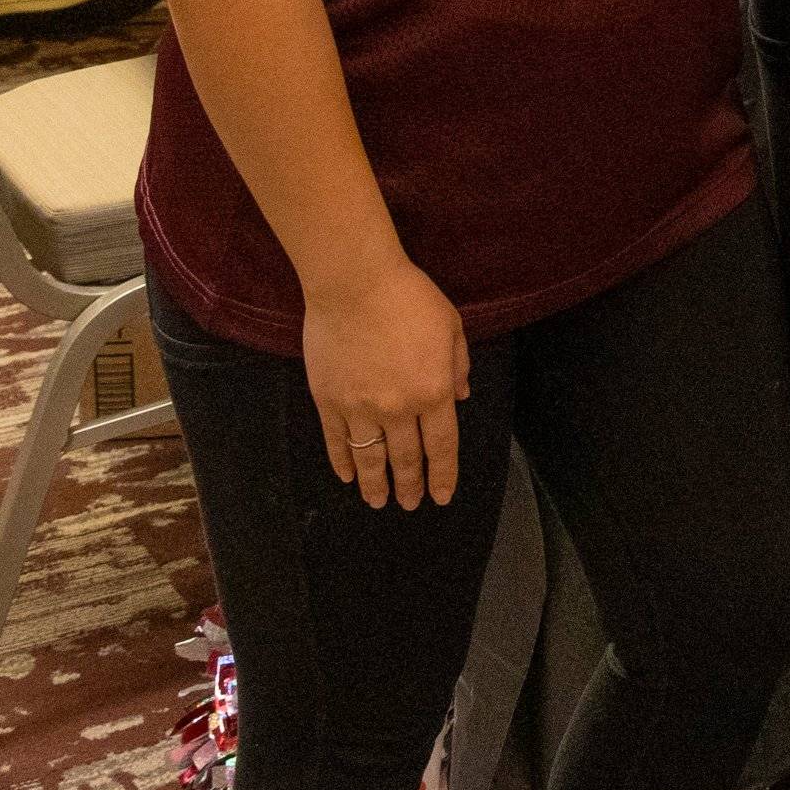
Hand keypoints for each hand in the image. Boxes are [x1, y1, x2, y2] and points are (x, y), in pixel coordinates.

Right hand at [302, 255, 470, 508]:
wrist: (355, 284)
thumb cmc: (410, 298)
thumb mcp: (451, 327)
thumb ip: (457, 366)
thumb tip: (460, 398)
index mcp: (433, 392)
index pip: (441, 446)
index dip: (442, 475)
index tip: (441, 496)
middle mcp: (398, 408)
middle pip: (406, 458)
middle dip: (409, 486)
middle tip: (409, 505)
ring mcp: (360, 408)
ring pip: (370, 458)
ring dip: (375, 484)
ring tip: (378, 502)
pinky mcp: (329, 400)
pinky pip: (337, 441)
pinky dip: (342, 462)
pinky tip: (346, 476)